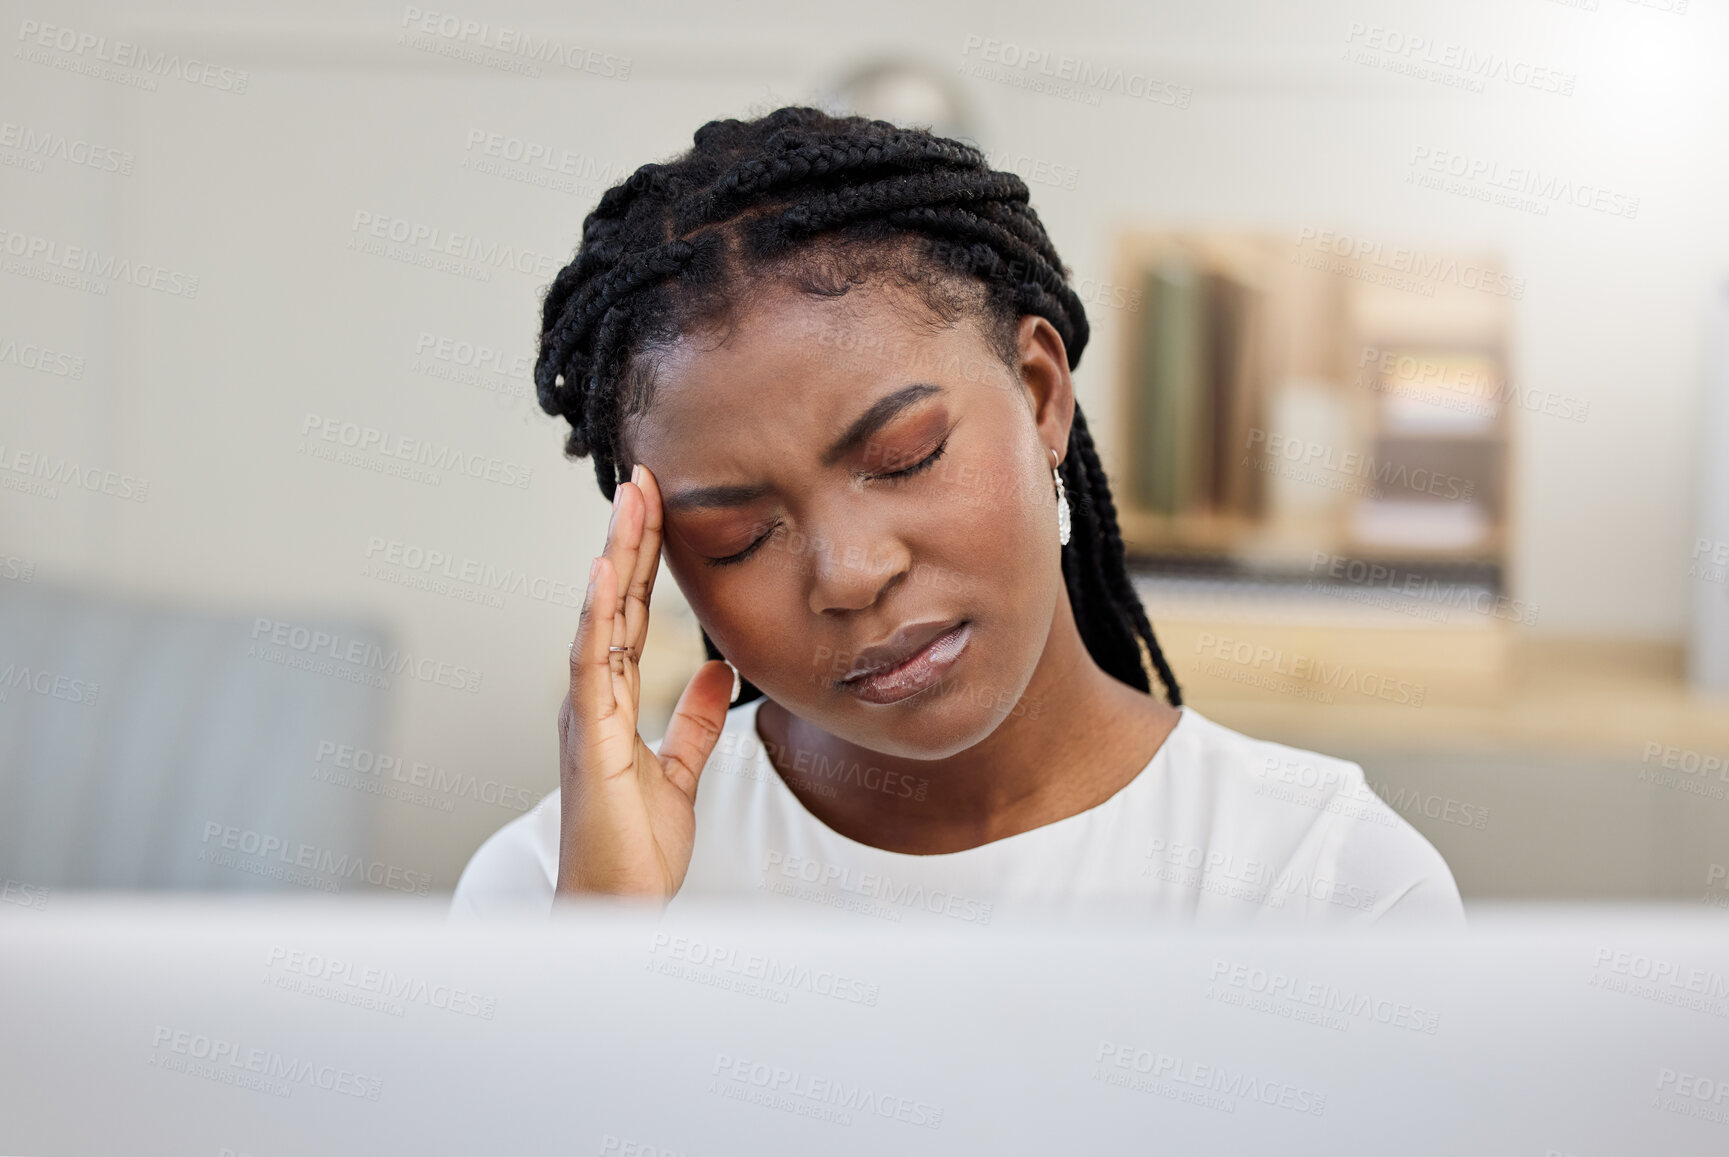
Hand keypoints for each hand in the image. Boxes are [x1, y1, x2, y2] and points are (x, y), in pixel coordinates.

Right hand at [555, 464, 734, 900]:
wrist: (615, 910)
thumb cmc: (634, 848)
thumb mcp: (677, 772)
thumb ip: (694, 721)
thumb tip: (719, 671)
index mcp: (612, 699)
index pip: (630, 613)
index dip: (643, 558)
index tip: (659, 503)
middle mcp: (592, 696)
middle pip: (612, 602)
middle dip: (629, 538)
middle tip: (645, 476)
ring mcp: (584, 714)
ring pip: (599, 619)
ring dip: (613, 558)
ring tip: (629, 501)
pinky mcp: (587, 742)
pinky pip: (589, 669)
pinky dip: (595, 619)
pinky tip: (603, 576)